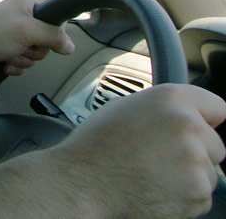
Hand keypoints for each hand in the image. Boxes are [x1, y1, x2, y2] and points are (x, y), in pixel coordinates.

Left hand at [0, 0, 73, 76]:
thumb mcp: (27, 31)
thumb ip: (53, 36)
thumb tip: (71, 45)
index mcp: (26, 3)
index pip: (55, 17)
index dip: (53, 32)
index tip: (42, 38)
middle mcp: (21, 16)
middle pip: (47, 39)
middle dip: (35, 50)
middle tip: (22, 46)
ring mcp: (14, 33)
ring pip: (37, 53)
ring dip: (24, 59)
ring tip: (9, 54)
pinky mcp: (9, 48)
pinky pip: (26, 62)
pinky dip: (17, 65)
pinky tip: (5, 63)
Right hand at [49, 83, 225, 218]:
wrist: (84, 183)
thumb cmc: (96, 147)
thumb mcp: (123, 108)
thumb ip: (159, 109)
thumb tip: (176, 113)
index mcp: (170, 99)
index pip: (217, 106)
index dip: (206, 119)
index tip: (203, 128)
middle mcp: (189, 126)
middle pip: (215, 144)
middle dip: (196, 152)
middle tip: (161, 157)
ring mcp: (196, 161)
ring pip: (208, 172)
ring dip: (189, 176)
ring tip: (153, 174)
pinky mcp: (198, 192)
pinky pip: (201, 196)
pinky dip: (184, 197)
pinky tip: (155, 189)